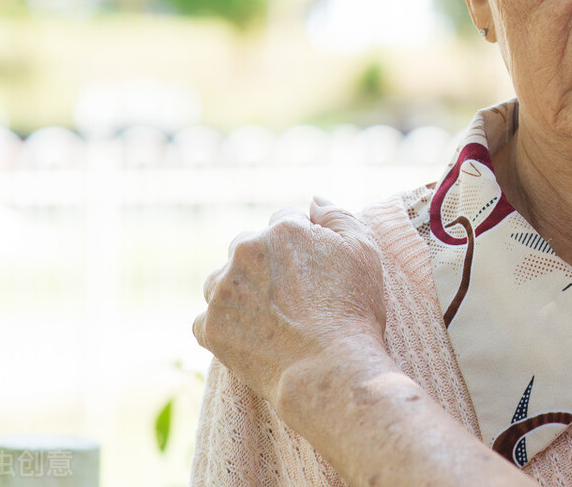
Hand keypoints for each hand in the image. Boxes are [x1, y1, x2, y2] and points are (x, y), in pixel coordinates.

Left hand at [192, 196, 387, 407]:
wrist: (329, 370)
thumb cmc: (353, 310)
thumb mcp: (364, 251)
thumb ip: (338, 216)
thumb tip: (314, 200)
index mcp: (282, 230)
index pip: (285, 221)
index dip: (303, 244)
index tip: (314, 271)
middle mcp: (245, 251)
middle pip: (249, 245)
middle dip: (266, 263)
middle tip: (293, 296)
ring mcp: (222, 290)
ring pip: (224, 280)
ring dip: (240, 290)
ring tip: (272, 318)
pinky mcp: (209, 327)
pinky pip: (208, 318)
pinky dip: (225, 325)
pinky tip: (252, 337)